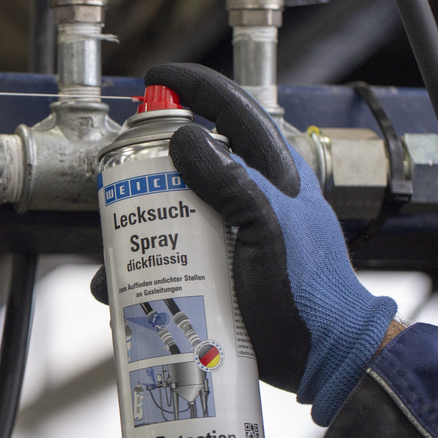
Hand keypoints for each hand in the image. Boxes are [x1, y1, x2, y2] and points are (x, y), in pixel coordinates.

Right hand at [93, 64, 395, 425]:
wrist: (323, 357)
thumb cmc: (307, 290)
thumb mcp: (269, 228)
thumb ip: (232, 182)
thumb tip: (185, 138)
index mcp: (272, 173)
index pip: (232, 109)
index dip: (193, 86)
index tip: (154, 79)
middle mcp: (249, 196)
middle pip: (190, 160)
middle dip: (149, 164)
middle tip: (119, 175)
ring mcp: (231, 232)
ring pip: (174, 210)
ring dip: (138, 224)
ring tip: (115, 245)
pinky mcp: (217, 268)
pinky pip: (171, 256)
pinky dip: (142, 268)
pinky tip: (119, 286)